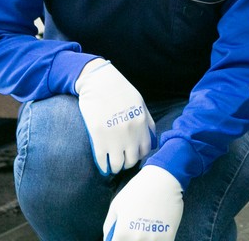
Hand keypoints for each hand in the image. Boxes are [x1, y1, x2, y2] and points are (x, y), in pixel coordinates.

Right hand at [75, 59, 155, 174]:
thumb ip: (147, 122)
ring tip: (113, 166)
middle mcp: (129, 132)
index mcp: (141, 123)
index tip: (133, 155)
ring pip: (117, 164)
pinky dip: (103, 166)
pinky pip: (102, 159)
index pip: (145, 150)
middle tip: (122, 161)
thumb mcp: (140, 104)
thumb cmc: (120, 91)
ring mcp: (113, 136)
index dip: (139, 155)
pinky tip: (103, 167)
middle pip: (131, 160)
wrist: (99, 81)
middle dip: (127, 163)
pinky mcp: (97, 136)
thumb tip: (151, 140)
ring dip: (115, 168)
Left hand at [104, 165, 182, 240]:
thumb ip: (109, 225)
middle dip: (131, 240)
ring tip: (146, 232)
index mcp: (121, 233)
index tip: (122, 237)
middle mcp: (136, 239)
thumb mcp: (116, 204)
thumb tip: (108, 239)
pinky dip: (158, 240)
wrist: (163, 178)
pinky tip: (157, 234)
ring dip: (145, 240)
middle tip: (134, 232)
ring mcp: (153, 238)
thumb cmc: (137, 189)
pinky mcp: (168, 235)